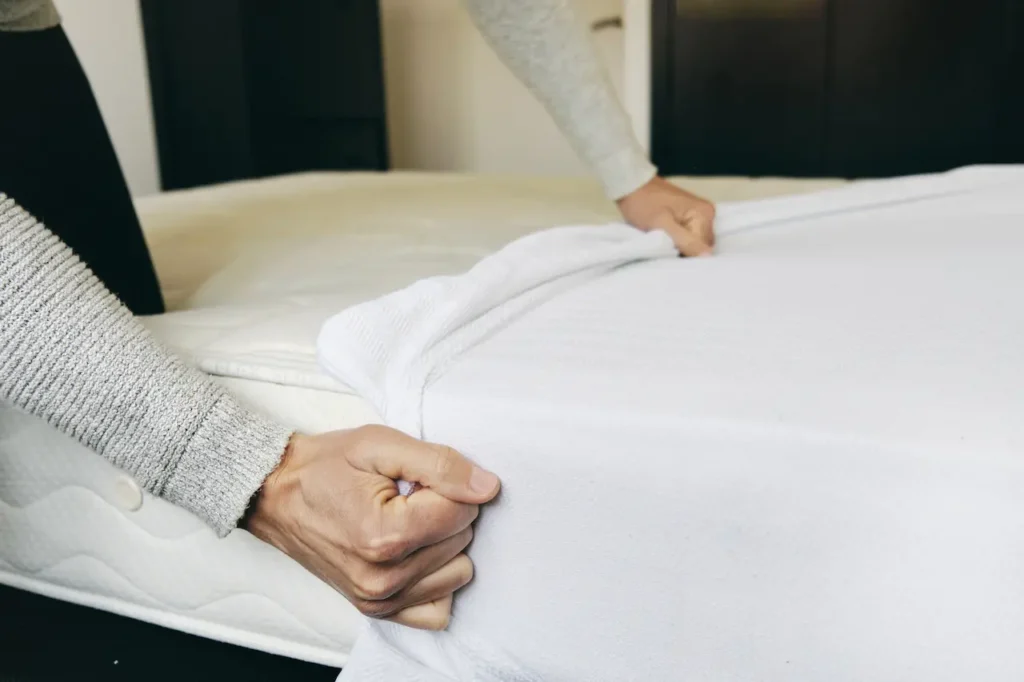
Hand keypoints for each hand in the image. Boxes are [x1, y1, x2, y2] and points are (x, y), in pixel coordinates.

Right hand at [245, 425, 500, 629]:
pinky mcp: (377, 609)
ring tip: (407, 521)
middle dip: (445, 511)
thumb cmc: (325, 466)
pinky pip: (438, 608)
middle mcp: (384, 577)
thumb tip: (488, 487)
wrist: (277, 494)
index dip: (448, 484)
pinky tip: (415, 553)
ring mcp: (379, 599)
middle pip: (462, 539)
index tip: (416, 478)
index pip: (464, 510)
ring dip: (443, 543)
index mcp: (385, 535)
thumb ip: (440, 464)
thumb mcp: (380, 445)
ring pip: (458, 571)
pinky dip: (435, 579)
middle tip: (407, 496)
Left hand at [617, 176, 715, 256]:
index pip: (703, 248)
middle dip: (685, 251)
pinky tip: (666, 240)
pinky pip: (689, 236)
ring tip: (663, 244)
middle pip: (701, 246)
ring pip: (695, 242)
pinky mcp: (689, 216)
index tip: (668, 254)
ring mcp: (699, 214)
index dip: (686, 255)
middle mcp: (707, 213)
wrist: (631, 185)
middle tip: (664, 250)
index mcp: (704, 214)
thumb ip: (685, 241)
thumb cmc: (643, 204)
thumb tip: (708, 257)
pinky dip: (679, 241)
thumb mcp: (662, 224)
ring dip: (681, 247)